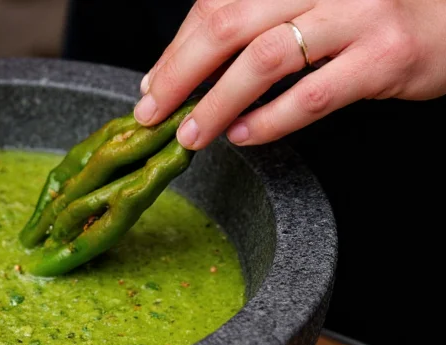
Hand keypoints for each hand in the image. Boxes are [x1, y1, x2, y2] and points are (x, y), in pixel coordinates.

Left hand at [133, 0, 445, 148]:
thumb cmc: (377, 10)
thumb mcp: (315, 1)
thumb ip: (259, 21)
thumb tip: (184, 68)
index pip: (218, 2)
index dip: (178, 47)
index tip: (153, 83)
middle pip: (228, 24)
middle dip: (179, 73)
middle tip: (153, 112)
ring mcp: (358, 14)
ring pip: (264, 58)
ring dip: (216, 102)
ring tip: (193, 134)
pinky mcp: (385, 55)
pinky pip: (312, 95)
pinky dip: (270, 120)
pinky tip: (245, 135)